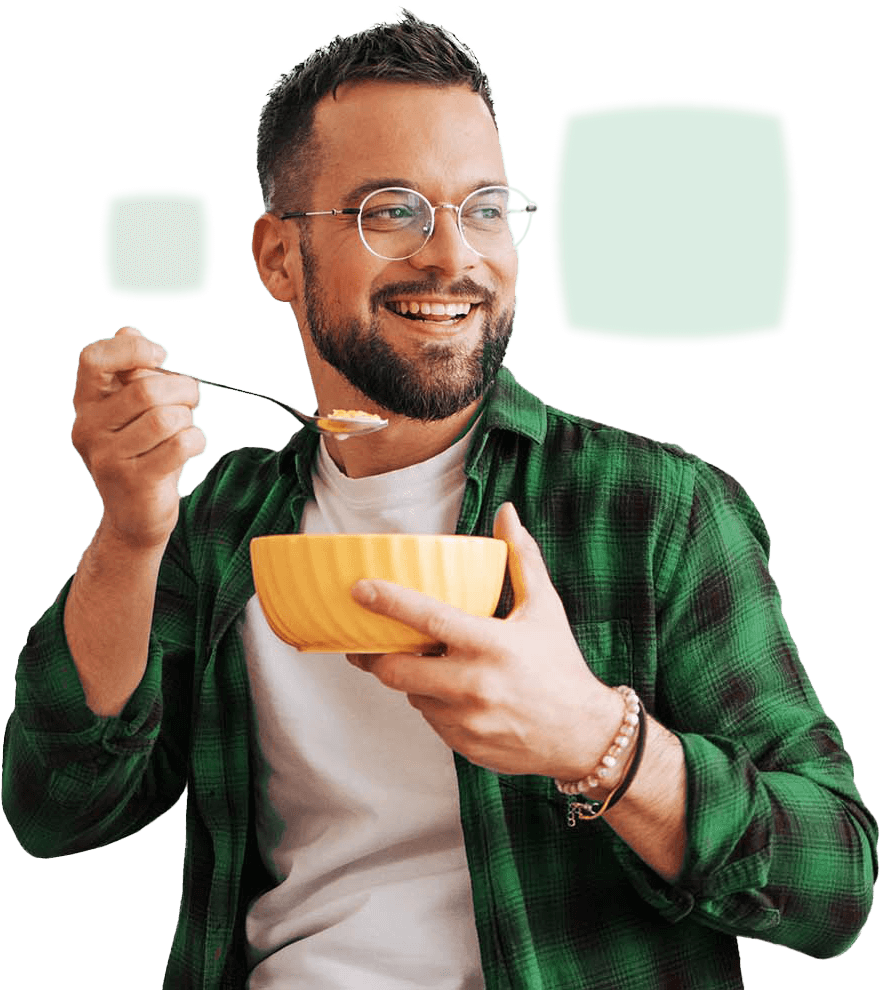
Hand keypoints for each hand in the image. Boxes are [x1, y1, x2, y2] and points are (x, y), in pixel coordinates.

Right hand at [70, 326, 206, 550]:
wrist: (134, 516)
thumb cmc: (140, 455)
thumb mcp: (131, 411)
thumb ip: (130, 372)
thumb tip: (128, 332)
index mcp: (87, 403)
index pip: (94, 359)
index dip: (132, 350)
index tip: (160, 357)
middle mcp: (90, 428)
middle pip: (146, 389)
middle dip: (182, 389)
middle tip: (191, 398)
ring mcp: (108, 456)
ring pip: (166, 418)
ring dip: (189, 418)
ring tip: (186, 426)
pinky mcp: (134, 480)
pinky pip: (180, 444)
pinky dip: (196, 440)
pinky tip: (190, 445)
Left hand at [347, 502, 621, 778]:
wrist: (585, 736)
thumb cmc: (561, 666)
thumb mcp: (545, 608)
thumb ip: (522, 559)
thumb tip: (507, 512)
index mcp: (491, 644)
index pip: (428, 619)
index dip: (389, 603)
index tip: (361, 590)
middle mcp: (474, 684)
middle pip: (398, 670)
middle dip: (377, 655)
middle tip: (368, 640)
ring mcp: (467, 720)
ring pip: (412, 695)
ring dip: (412, 679)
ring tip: (430, 664)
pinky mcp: (464, 744)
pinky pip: (430, 720)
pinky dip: (432, 702)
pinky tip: (452, 692)